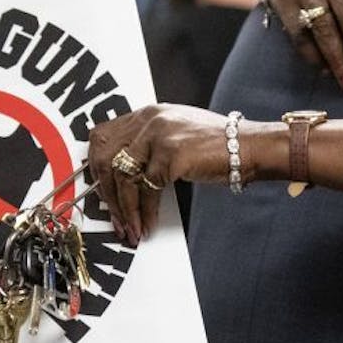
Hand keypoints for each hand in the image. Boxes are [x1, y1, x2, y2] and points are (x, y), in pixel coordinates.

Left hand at [88, 105, 235, 244]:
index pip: (103, 136)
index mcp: (147, 113)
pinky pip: (147, 190)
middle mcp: (149, 120)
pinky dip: (145, 212)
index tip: (99, 191)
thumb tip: (122, 173)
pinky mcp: (171, 154)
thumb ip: (148, 142)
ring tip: (130, 228)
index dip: (95, 167)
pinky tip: (147, 225)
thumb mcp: (175, 131)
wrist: (248, 146)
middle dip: (105, 194)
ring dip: (124, 210)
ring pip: (123, 177)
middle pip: (106, 157)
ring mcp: (159, 135)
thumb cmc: (216, 144)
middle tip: (113, 217)